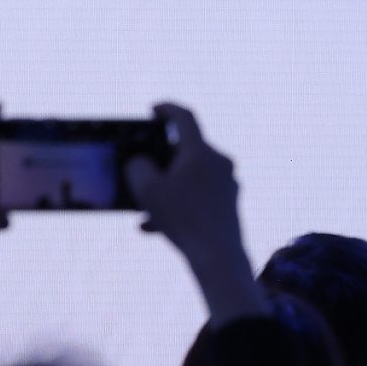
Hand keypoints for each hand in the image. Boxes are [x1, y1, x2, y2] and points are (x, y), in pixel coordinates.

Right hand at [127, 104, 263, 325]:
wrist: (218, 256)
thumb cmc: (183, 219)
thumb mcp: (147, 190)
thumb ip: (137, 168)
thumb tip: (140, 162)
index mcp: (202, 151)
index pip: (185, 118)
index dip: (167, 109)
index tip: (154, 109)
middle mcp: (220, 162)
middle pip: (186, 150)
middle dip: (161, 159)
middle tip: (143, 166)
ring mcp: (227, 183)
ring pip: (189, 178)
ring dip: (165, 189)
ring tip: (142, 208)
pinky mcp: (229, 203)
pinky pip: (197, 198)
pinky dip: (175, 206)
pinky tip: (151, 227)